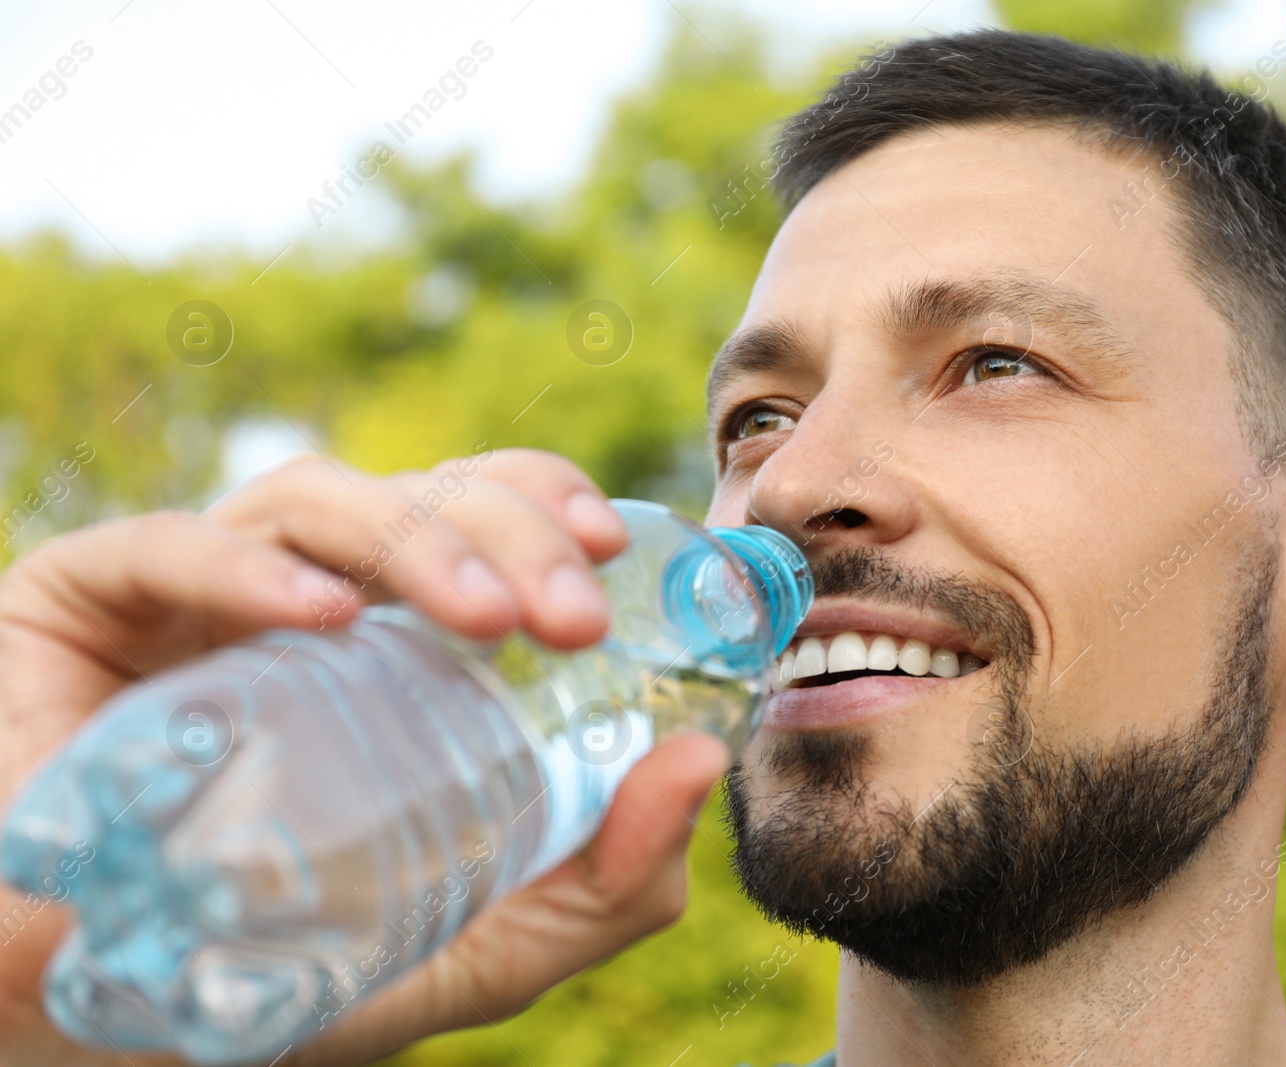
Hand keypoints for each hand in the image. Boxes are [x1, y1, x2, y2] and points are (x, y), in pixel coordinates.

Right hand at [0, 449, 730, 1065]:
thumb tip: (702, 767)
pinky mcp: (82, 605)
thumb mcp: (472, 944)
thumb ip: (597, 883)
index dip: (546, 503)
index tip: (613, 548)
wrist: (80, 1030)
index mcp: (387, 638)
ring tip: (488, 621)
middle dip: (512, 531)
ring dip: (416, 540)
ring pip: (314, 499)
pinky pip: (161, 550)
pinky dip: (246, 567)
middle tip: (576, 616)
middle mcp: (300, 594)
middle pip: (416, 496)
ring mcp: (193, 594)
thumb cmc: (281, 971)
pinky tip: (320, 616)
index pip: (477, 515)